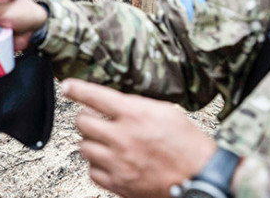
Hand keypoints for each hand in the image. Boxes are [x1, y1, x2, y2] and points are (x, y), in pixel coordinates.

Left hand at [62, 79, 216, 197]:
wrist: (201, 178)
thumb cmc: (189, 144)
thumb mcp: (165, 111)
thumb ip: (135, 105)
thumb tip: (113, 102)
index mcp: (134, 115)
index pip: (94, 96)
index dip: (76, 89)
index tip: (67, 86)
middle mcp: (122, 138)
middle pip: (82, 122)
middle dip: (86, 118)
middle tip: (95, 119)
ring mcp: (118, 162)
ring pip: (84, 146)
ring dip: (91, 141)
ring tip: (106, 141)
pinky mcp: (119, 183)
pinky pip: (92, 171)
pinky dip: (97, 165)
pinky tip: (109, 160)